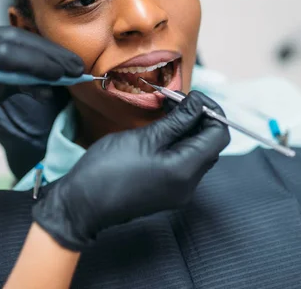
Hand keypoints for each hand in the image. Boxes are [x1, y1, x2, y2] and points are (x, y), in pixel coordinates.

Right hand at [32, 91, 230, 250]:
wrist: (81, 205)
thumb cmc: (109, 169)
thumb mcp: (145, 137)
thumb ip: (177, 120)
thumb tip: (198, 102)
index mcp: (186, 170)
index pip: (219, 134)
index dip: (210, 110)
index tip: (190, 95)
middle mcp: (189, 184)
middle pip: (210, 144)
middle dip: (198, 117)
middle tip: (175, 100)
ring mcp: (179, 190)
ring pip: (196, 152)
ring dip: (187, 129)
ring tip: (166, 111)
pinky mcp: (167, 191)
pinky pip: (183, 162)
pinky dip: (177, 142)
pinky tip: (160, 130)